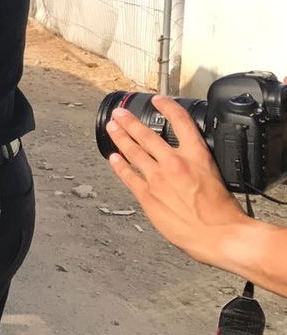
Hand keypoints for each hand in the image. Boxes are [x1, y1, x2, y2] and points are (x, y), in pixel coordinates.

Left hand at [105, 96, 246, 262]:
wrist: (219, 234)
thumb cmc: (223, 211)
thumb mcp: (216, 176)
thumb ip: (198, 165)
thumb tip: (190, 162)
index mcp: (197, 155)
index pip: (181, 122)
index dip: (167, 107)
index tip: (159, 100)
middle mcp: (174, 163)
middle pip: (147, 135)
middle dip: (130, 122)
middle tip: (120, 113)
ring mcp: (158, 178)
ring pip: (133, 152)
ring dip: (120, 138)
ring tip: (111, 128)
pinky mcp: (147, 195)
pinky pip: (128, 176)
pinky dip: (119, 165)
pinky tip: (113, 158)